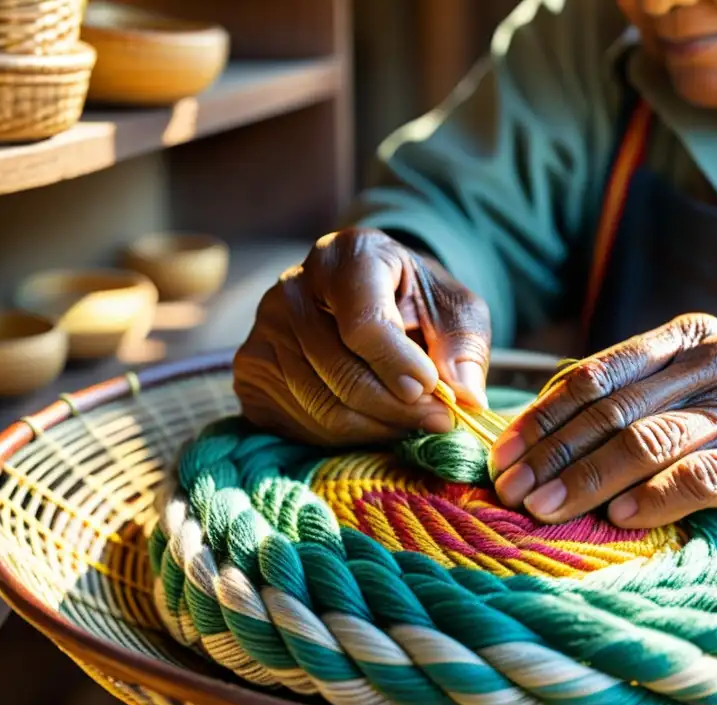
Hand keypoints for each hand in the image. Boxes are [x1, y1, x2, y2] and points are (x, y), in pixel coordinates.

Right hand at [233, 228, 490, 444]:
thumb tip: (466, 395)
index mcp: (347, 256)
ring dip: (376, 427)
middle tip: (436, 420)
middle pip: (340, 371)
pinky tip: (373, 422)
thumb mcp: (454, 310)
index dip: (398, 364)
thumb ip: (463, 347)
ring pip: (320, 404)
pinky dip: (343, 436)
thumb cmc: (417, 303)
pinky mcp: (250, 371)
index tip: (431, 390)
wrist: (372, 300)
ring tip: (410, 422)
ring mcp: (262, 330)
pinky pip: (297, 423)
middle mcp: (292, 287)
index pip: (363, 322)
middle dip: (396, 407)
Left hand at [490, 313, 716, 527]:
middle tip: (509, 488)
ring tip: (545, 508)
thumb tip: (544, 428)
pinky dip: (656, 497)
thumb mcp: (697, 378)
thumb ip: (635, 392)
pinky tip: (618, 516)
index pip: (594, 374)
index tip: (502, 452)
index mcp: (683, 338)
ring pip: (649, 440)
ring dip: (588, 478)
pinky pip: (703, 476)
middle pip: (612, 409)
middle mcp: (712, 362)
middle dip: (552, 452)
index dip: (542, 415)